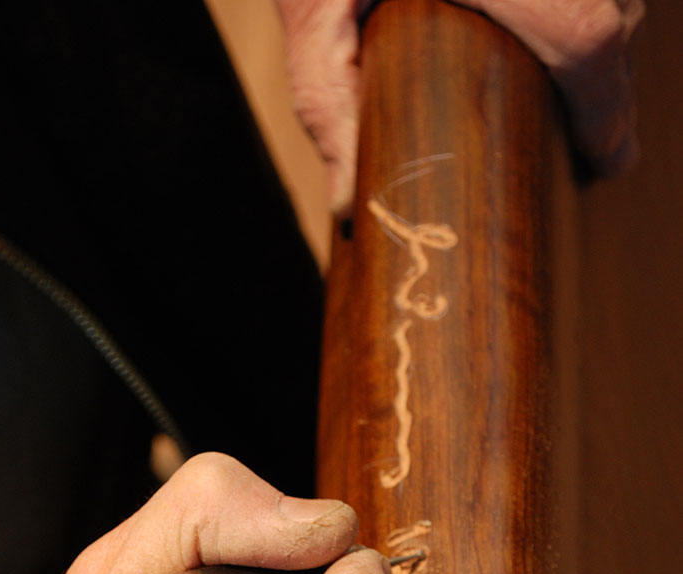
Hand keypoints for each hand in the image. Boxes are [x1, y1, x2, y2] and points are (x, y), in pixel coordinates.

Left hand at [275, 0, 643, 214]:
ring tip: (567, 82)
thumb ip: (327, 99)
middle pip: (610, 15)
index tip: (609, 157)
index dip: (606, 112)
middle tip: (588, 137)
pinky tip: (548, 22)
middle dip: (600, 78)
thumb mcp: (312, 8)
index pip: (590, 45)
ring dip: (593, 29)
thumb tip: (353, 204)